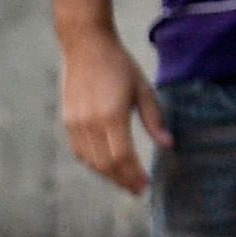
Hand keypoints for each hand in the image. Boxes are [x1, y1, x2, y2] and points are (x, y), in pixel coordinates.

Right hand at [60, 36, 165, 195]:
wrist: (86, 47)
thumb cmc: (119, 65)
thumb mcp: (143, 89)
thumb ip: (154, 119)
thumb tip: (168, 144)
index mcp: (111, 115)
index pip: (122, 156)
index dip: (134, 174)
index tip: (146, 185)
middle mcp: (90, 122)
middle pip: (106, 163)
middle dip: (123, 180)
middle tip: (138, 190)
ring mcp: (75, 123)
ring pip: (91, 161)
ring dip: (108, 175)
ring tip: (125, 182)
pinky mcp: (68, 121)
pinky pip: (80, 151)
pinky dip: (94, 163)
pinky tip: (107, 166)